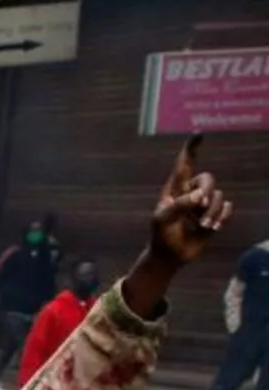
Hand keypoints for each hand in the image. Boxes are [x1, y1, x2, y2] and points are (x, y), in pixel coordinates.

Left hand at [148, 137, 231, 268]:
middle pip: (208, 179)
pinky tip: (210, 227)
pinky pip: (227, 208)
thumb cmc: (162, 234)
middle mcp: (191, 192)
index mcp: (175, 189)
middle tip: (200, 209)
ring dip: (211, 213)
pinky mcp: (214, 215)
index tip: (198, 134)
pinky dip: (221, 218)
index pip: (184, 165)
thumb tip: (201, 196)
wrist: (169, 256)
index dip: (191, 149)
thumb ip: (180, 205)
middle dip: (207, 192)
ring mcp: (203, 204)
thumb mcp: (164, 218)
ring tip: (200, 226)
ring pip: (219, 197)